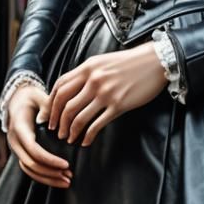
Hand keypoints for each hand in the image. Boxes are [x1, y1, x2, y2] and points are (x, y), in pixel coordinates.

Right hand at [7, 83, 71, 189]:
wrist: (17, 100)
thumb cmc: (32, 98)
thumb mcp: (39, 97)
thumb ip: (47, 107)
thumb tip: (51, 123)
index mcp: (19, 128)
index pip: (33, 149)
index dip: (49, 159)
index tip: (66, 164)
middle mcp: (15, 141)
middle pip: (30, 164)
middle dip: (51, 173)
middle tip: (70, 176)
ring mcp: (16, 148)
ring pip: (29, 170)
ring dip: (47, 178)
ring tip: (66, 181)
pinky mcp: (21, 152)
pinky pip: (29, 169)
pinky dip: (43, 176)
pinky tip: (58, 178)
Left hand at [47, 43, 166, 146]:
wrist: (154, 62)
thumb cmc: (129, 63)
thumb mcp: (102, 62)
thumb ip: (87, 73)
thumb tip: (71, 88)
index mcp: (87, 68)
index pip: (60, 87)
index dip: (51, 104)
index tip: (49, 116)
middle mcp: (93, 80)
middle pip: (65, 105)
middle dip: (58, 122)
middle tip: (57, 132)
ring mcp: (105, 93)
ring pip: (78, 117)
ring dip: (70, 131)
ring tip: (69, 139)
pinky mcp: (118, 105)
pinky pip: (97, 124)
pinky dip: (88, 136)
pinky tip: (85, 141)